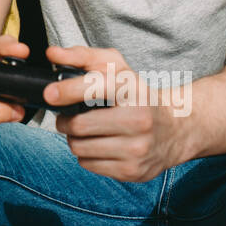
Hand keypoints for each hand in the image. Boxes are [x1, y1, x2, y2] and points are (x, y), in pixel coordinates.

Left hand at [44, 45, 191, 181]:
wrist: (176, 129)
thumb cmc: (138, 95)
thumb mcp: (118, 68)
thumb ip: (83, 56)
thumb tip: (52, 54)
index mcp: (133, 91)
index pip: (94, 88)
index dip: (66, 90)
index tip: (49, 94)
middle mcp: (138, 120)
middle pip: (79, 125)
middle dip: (65, 121)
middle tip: (68, 116)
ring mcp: (137, 149)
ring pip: (79, 147)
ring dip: (74, 139)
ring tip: (85, 130)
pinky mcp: (132, 171)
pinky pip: (88, 165)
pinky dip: (86, 155)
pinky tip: (99, 145)